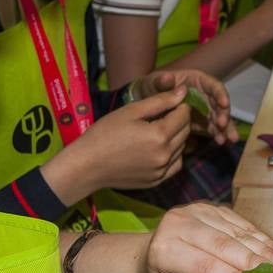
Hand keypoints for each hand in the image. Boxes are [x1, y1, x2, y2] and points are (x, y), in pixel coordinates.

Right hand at [67, 88, 190, 191]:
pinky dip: (173, 154)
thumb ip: (160, 101)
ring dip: (176, 137)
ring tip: (158, 130)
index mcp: (159, 135)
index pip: (184, 115)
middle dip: (180, 119)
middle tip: (164, 114)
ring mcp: (162, 171)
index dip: (180, 105)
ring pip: (182, 148)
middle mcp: (165, 155)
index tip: (170, 102)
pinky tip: (158, 148)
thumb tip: (183, 91)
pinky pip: (175, 165)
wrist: (87, 166)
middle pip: (186, 131)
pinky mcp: (156, 181)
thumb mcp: (131, 111)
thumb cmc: (105, 133)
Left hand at [133, 69, 237, 144]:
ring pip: (218, 118)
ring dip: (224, 128)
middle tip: (223, 125)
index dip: (220, 94)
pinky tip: (220, 142)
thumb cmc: (150, 87)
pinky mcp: (200, 123)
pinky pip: (211, 129)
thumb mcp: (153, 82)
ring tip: (227, 139)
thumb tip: (168, 77)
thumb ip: (161, 81)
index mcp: (197, 81)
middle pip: (219, 104)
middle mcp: (204, 95)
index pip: (213, 86)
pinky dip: (216, 135)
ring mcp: (203, 110)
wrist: (144, 103)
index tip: (224, 104)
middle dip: (224, 114)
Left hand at [140, 202, 272, 272]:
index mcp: (166, 250)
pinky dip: (262, 237)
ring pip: (237, 232)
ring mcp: (197, 211)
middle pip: (225, 244)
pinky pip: (241, 223)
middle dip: (256, 261)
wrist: (150, 254)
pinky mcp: (212, 207)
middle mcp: (179, 224)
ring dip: (265, 248)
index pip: (205, 265)